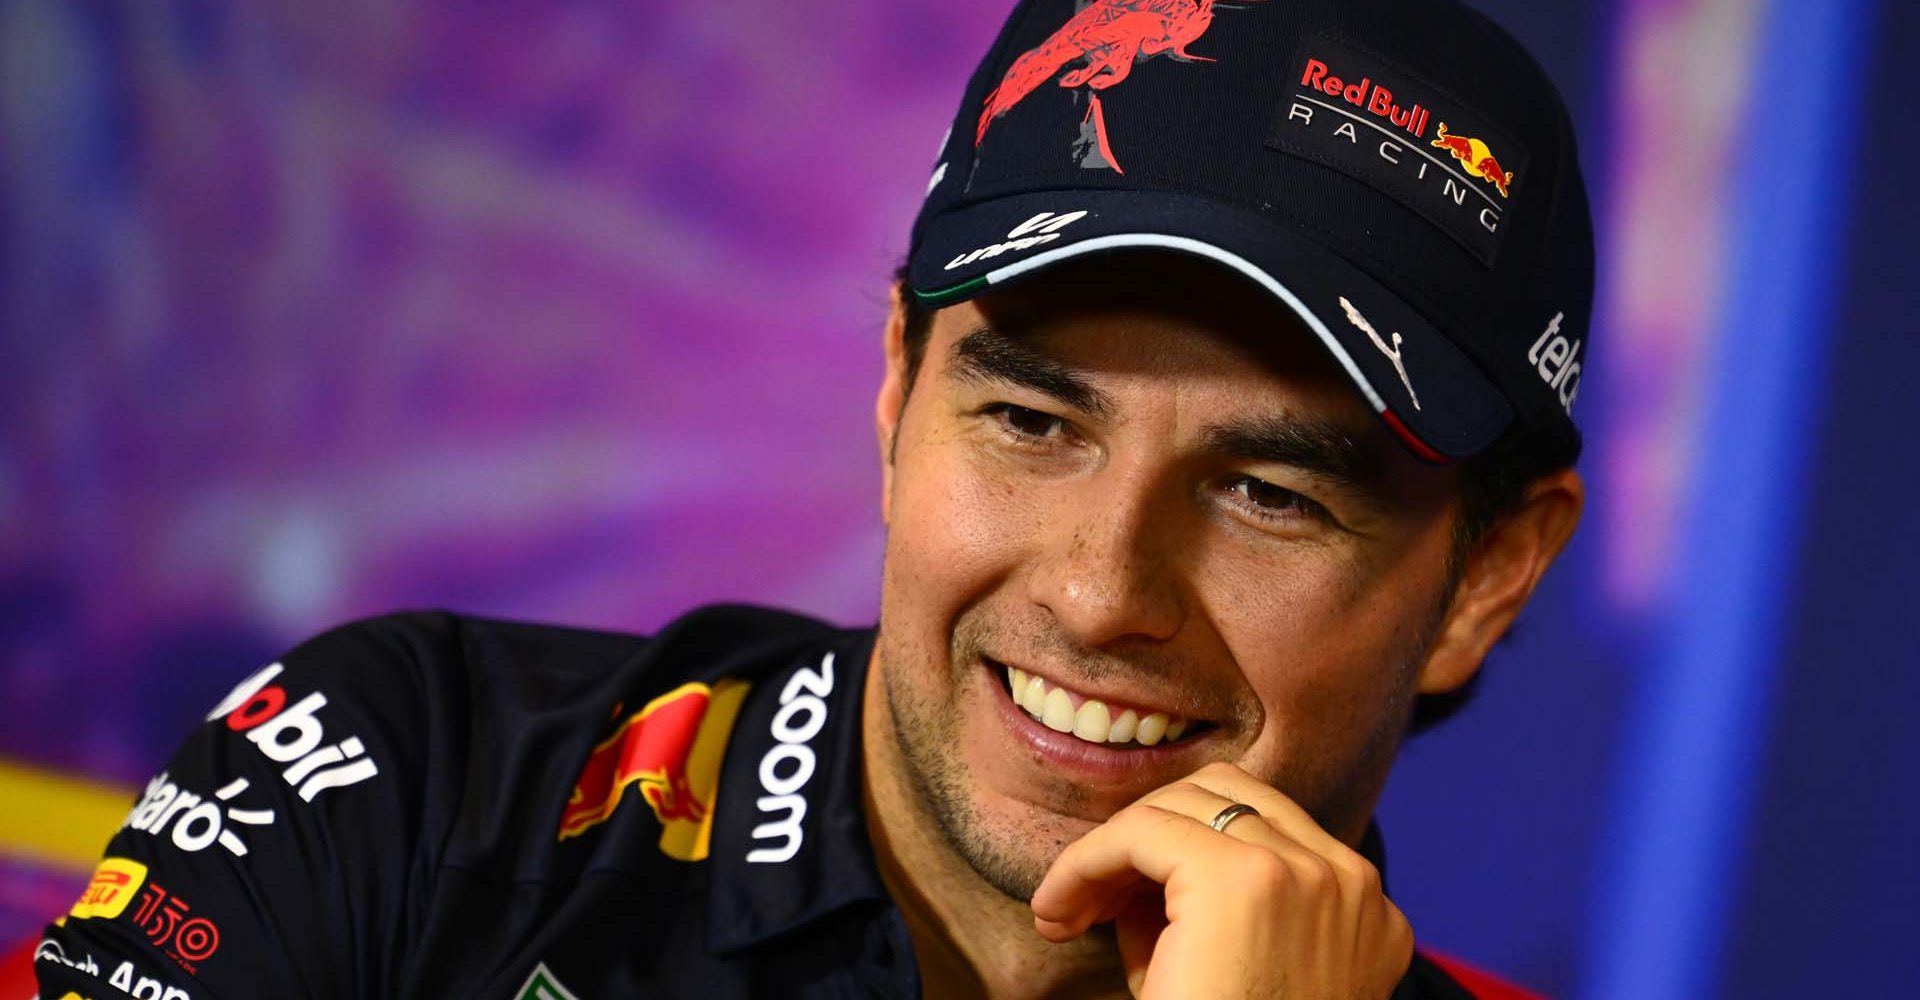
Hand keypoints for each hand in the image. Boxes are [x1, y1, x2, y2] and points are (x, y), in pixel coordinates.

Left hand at [1029, 762, 1413, 998]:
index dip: (1181, 851)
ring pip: (1183, 804)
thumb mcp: (1229, 979)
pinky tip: (1058, 907)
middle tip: (1086, 900)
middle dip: (1147, 837)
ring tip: (1064, 910)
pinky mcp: (1245, 880)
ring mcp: (1307, 873)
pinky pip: (1143, 831)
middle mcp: (1350, 884)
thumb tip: (1134, 868)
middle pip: (1229, 797)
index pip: (1266, 830)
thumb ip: (1199, 915)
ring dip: (1111, 850)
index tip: (1120, 904)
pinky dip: (1086, 860)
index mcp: (1364, 913)